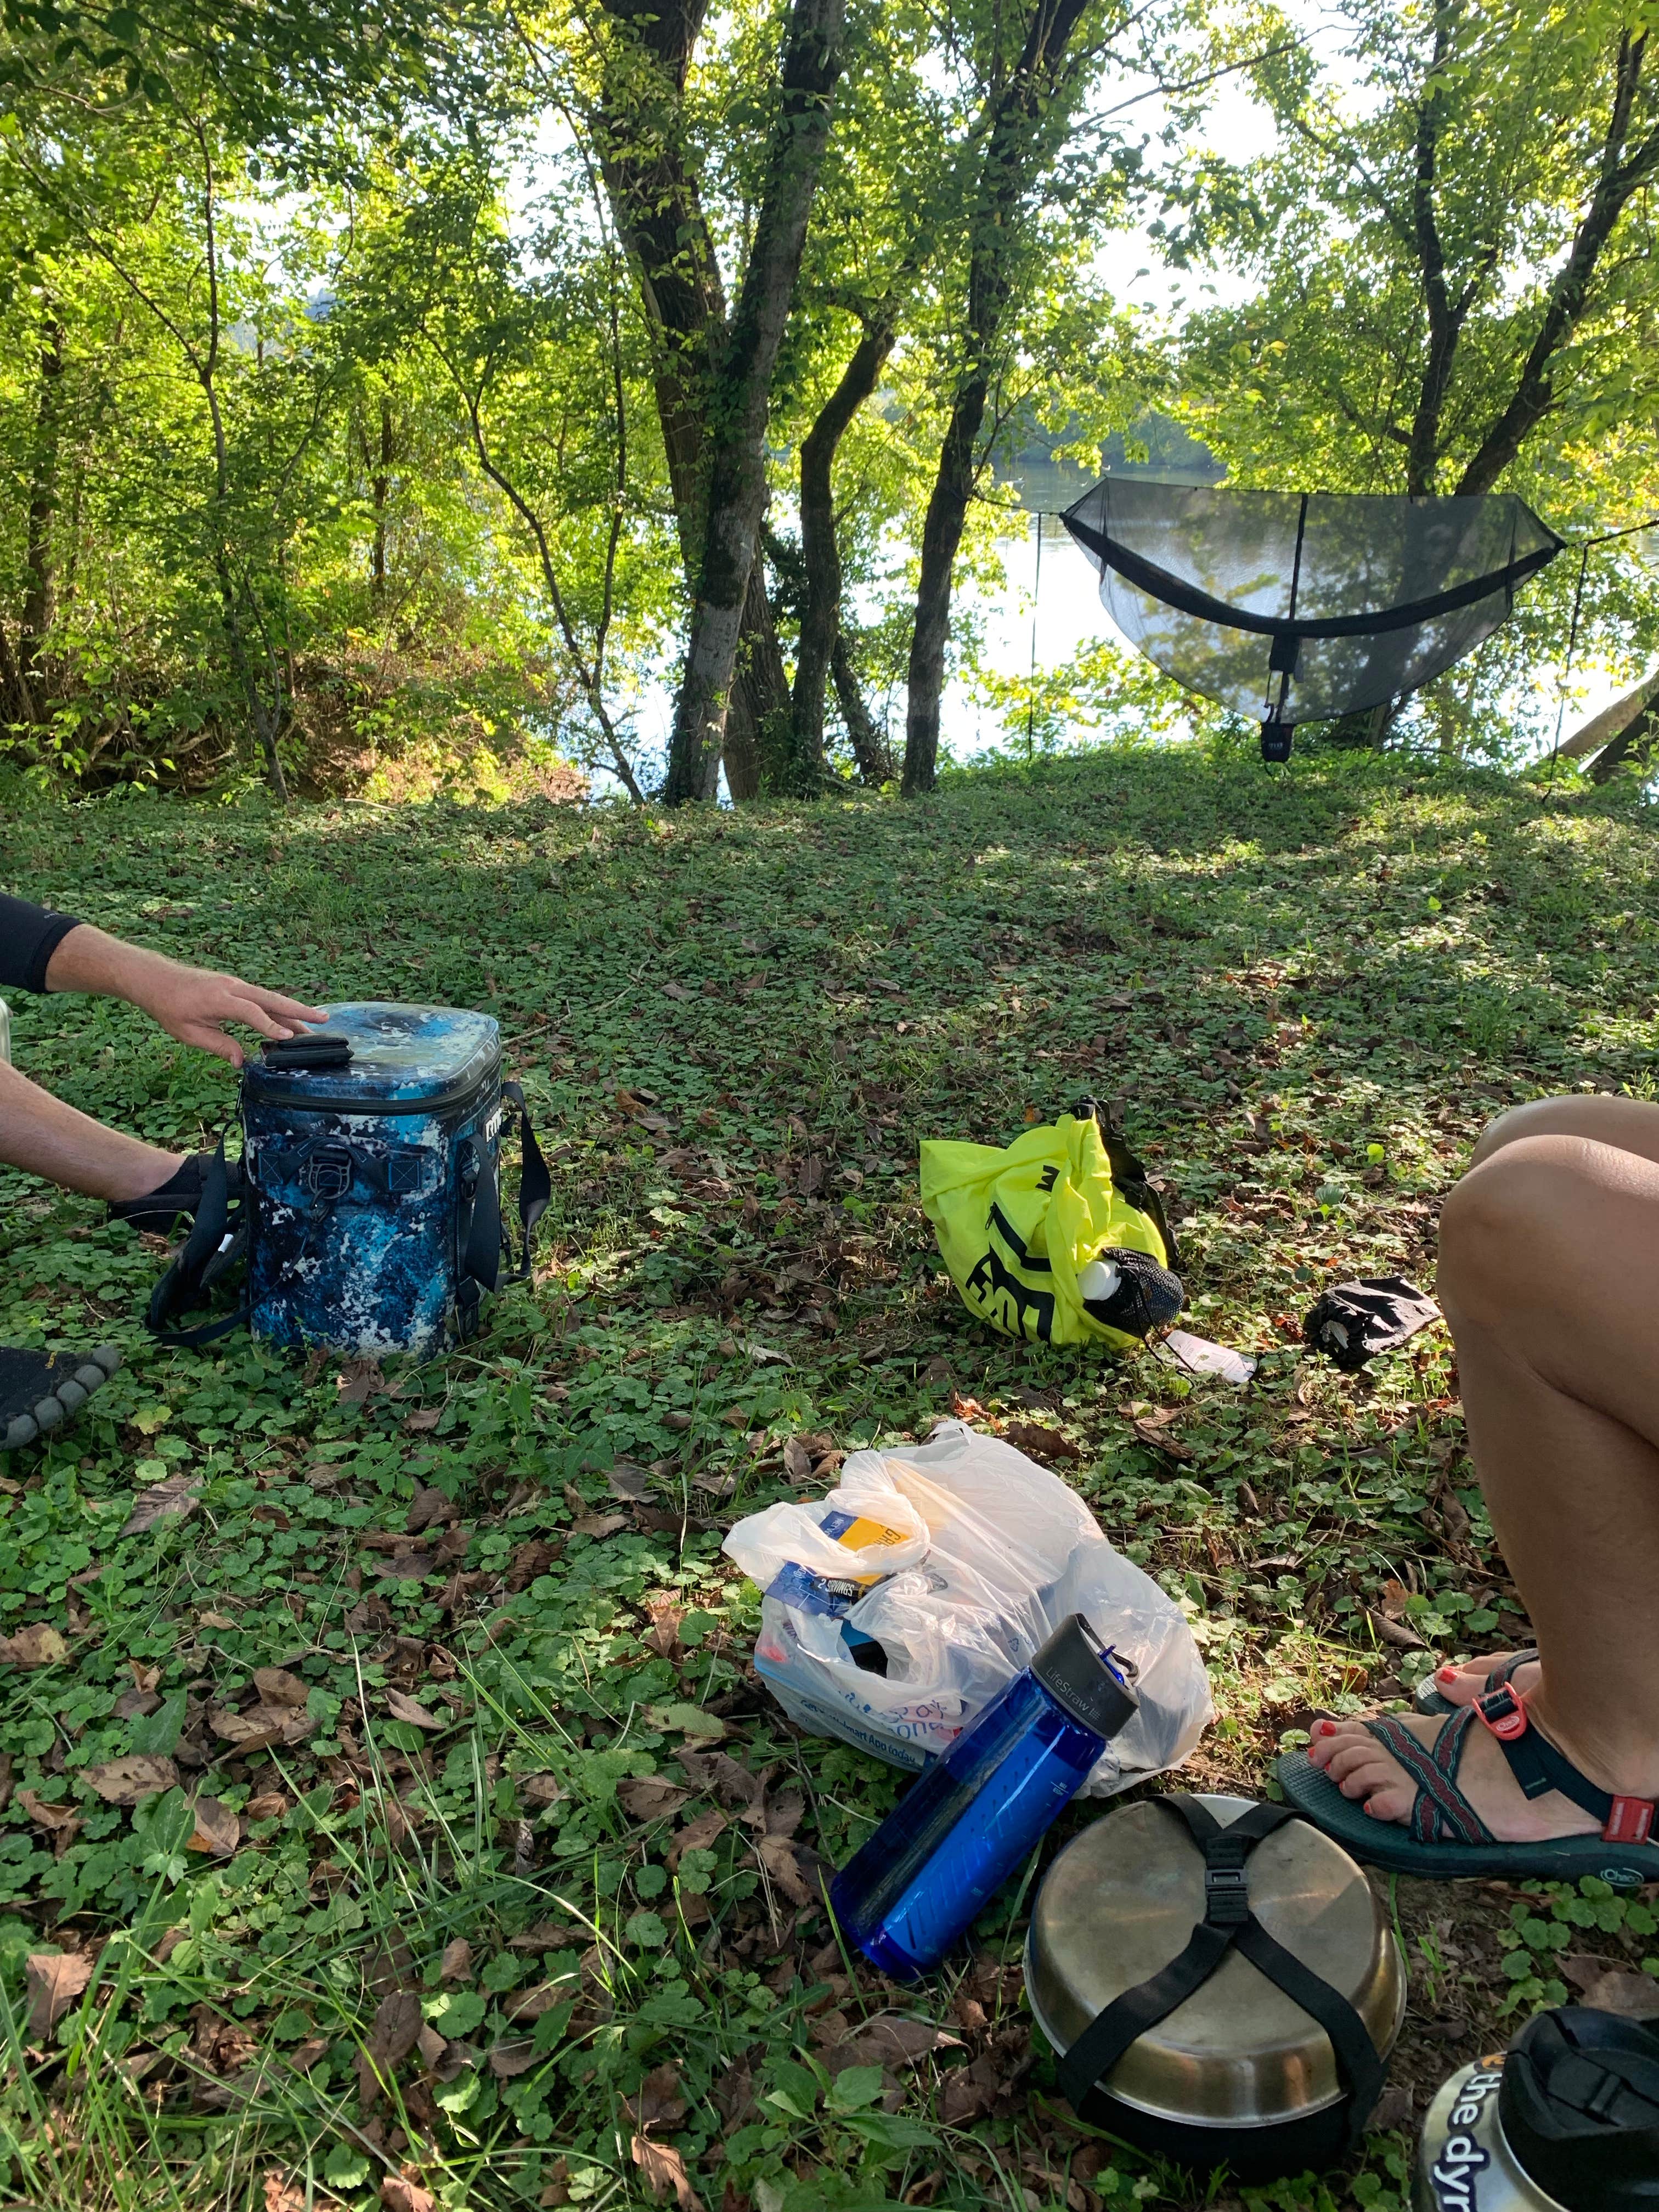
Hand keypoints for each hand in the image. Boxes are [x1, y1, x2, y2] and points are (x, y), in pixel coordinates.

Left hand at [43, 925, 324, 1066]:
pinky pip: (262, 996)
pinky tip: (289, 1018)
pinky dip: (278, 1007)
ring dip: (293, 1009)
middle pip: (271, 998)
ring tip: (315, 1022)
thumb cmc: (169, 1007)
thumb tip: (240, 1061)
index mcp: (219, 999)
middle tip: (323, 1020)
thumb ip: (218, 1045)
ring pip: (270, 997)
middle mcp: (232, 987)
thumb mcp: (189, 1033)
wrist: (155, 979)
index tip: (289, 1038)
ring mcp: (236, 984)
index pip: (251, 1012)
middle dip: (299, 1010)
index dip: (271, 1025)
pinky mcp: (235, 985)